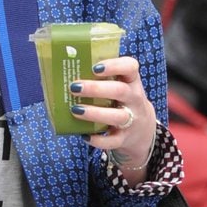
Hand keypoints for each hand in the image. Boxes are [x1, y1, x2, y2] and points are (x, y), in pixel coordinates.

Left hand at [68, 56, 156, 176]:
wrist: (141, 130)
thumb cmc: (121, 101)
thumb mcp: (119, 85)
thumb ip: (100, 78)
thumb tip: (65, 71)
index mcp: (131, 81)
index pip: (130, 67)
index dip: (114, 65)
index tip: (94, 68)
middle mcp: (134, 99)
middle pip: (120, 91)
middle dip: (96, 88)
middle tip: (74, 87)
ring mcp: (132, 120)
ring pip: (117, 116)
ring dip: (94, 113)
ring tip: (75, 109)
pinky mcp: (125, 138)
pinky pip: (113, 141)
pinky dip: (98, 140)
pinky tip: (84, 135)